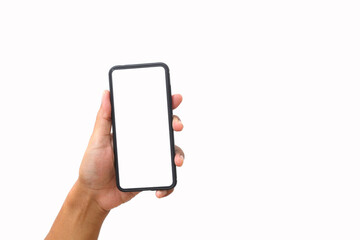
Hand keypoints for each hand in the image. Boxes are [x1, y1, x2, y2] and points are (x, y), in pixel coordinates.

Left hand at [78, 90, 183, 210]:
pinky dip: (168, 185)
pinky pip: (166, 179)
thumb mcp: (97, 139)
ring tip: (176, 162)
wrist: (93, 194)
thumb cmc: (92, 165)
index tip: (175, 98)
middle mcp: (144, 143)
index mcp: (133, 131)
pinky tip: (159, 190)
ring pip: (172, 153)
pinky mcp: (151, 177)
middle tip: (177, 127)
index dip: (166, 104)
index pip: (152, 114)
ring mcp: (150, 160)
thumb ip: (103, 117)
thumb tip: (106, 93)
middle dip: (176, 125)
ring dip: (178, 155)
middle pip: (167, 130)